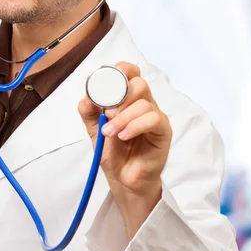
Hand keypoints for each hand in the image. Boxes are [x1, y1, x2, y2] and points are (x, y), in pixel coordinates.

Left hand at [78, 62, 172, 238]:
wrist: (123, 179)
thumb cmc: (113, 152)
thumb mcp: (94, 130)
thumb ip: (89, 112)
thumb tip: (87, 98)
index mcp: (128, 98)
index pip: (130, 73)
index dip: (120, 71)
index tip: (105, 83)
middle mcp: (144, 103)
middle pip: (139, 83)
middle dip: (120, 96)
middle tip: (107, 114)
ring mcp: (155, 116)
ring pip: (144, 103)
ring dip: (123, 117)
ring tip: (110, 133)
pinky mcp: (163, 131)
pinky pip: (153, 119)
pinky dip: (135, 126)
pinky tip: (124, 136)